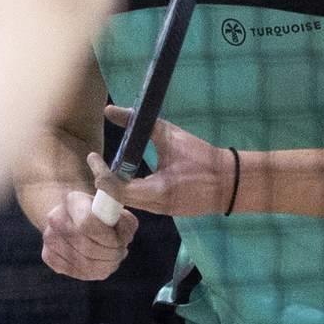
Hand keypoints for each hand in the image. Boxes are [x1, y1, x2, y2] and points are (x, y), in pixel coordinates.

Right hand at [33, 181, 136, 279]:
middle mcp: (55, 218)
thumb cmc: (100, 213)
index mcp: (73, 200)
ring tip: (115, 257)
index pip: (88, 225)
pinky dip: (96, 272)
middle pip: (89, 248)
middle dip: (112, 254)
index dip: (109, 238)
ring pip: (86, 264)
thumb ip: (125, 221)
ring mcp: (50, 239)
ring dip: (107, 265)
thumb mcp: (116, 210)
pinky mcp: (49, 256)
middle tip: (121, 251)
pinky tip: (103, 263)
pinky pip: (79, 273)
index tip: (122, 240)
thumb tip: (125, 237)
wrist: (73, 218)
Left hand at [92, 108, 231, 217]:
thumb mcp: (170, 135)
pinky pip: (140, 202)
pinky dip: (131, 189)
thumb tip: (110, 110)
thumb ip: (139, 123)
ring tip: (110, 166)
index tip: (94, 156)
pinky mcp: (166, 211)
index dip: (101, 173)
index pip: (117, 188)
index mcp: (157, 190)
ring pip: (128, 202)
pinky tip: (128, 176)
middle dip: (105, 180)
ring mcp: (161, 212)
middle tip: (97, 161)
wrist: (230, 182)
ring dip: (117, 185)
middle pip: (118, 198)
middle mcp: (155, 206)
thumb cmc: (202, 157)